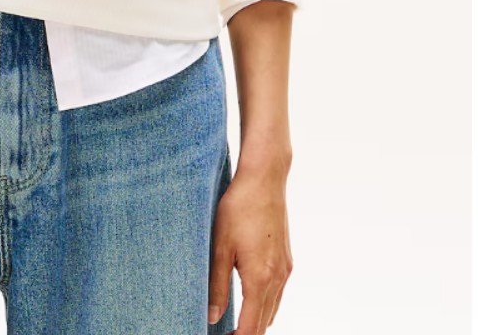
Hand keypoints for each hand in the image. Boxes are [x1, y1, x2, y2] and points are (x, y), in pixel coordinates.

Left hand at [208, 165, 292, 332]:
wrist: (265, 179)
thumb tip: (212, 316)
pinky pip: (278, 292)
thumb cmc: (239, 208)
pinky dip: (265, 302)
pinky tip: (250, 296)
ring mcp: (285, 268)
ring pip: (273, 308)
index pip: (252, 327)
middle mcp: (278, 278)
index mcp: (260, 278)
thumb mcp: (220, 246)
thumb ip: (216, 284)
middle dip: (248, 332)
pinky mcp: (286, 259)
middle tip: (226, 332)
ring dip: (257, 319)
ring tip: (235, 320)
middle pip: (265, 322)